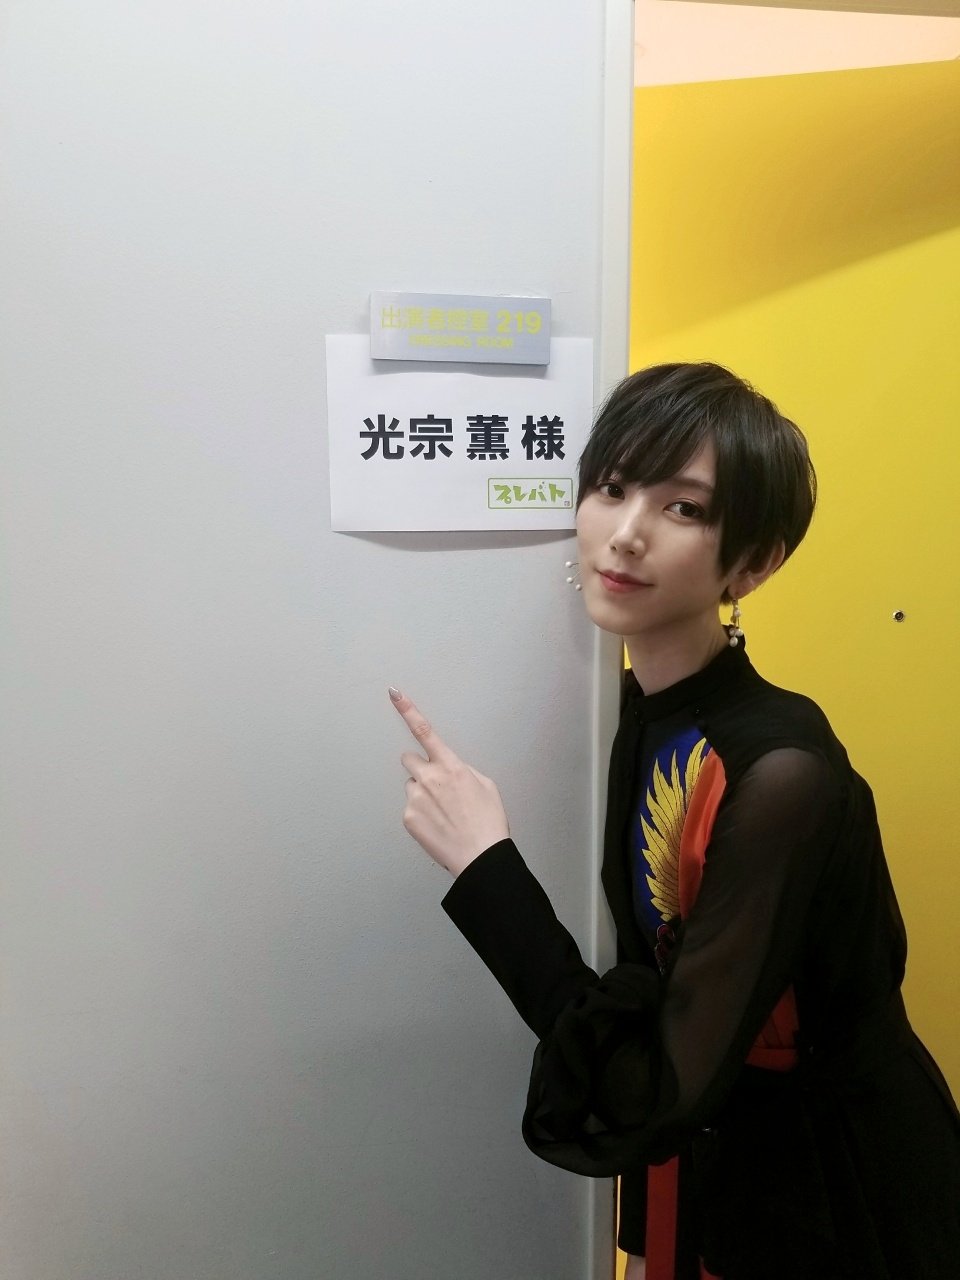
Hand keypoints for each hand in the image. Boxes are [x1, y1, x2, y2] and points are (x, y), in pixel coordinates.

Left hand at [390, 688, 509, 876]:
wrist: (480, 856)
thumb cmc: (488, 822)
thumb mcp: (486, 786)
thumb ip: (462, 771)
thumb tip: (450, 770)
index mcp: (451, 766)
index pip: (424, 731)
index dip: (408, 710)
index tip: (394, 694)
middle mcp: (429, 778)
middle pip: (409, 759)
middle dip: (419, 767)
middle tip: (435, 785)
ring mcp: (415, 798)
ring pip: (411, 787)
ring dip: (422, 794)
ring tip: (443, 814)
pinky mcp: (408, 818)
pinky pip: (410, 808)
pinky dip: (421, 815)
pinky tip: (438, 826)